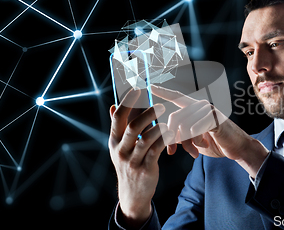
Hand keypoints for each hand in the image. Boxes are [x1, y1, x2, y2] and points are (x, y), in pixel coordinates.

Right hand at [108, 89, 169, 227]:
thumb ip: (118, 127)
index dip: (128, 102)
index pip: (118, 117)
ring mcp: (132, 161)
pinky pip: (156, 151)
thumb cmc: (129, 164)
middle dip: (147, 113)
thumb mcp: (119, 147)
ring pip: (145, 139)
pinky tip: (171, 133)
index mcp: (113, 141)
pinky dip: (164, 140)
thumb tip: (112, 105)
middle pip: (132, 127)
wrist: (133, 194)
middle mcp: (120, 150)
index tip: (138, 89)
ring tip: (168, 121)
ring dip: (158, 127)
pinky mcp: (145, 169)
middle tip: (160, 106)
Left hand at [152, 85, 268, 176]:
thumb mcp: (194, 140)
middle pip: (174, 118)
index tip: (150, 86)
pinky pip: (194, 130)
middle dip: (171, 138)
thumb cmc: (215, 143)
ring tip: (193, 152)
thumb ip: (181, 135)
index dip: (164, 92)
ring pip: (184, 126)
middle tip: (173, 152)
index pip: (177, 97)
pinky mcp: (214, 118)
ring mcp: (208, 110)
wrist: (237, 148)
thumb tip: (167, 139)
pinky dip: (197, 142)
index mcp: (195, 108)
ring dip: (186, 144)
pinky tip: (205, 144)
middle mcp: (201, 105)